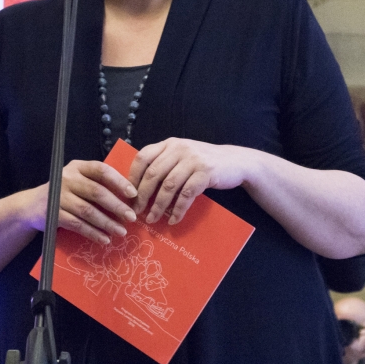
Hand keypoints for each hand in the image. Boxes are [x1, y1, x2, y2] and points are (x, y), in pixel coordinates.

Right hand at [29, 160, 137, 244]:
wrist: (32, 206)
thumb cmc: (64, 192)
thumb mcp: (78, 181)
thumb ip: (98, 183)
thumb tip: (130, 196)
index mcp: (78, 167)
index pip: (101, 170)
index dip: (119, 181)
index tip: (133, 194)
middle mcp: (67, 178)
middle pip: (97, 192)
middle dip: (117, 206)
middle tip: (131, 217)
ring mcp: (59, 196)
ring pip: (88, 211)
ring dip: (107, 222)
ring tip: (121, 231)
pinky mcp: (54, 214)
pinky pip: (78, 225)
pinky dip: (93, 233)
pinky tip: (105, 239)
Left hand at [127, 138, 248, 224]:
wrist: (235, 161)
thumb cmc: (203, 162)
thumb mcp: (182, 156)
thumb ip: (164, 163)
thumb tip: (138, 187)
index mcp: (169, 144)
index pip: (143, 157)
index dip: (133, 176)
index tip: (128, 194)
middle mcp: (179, 148)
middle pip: (153, 174)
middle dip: (142, 196)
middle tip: (136, 211)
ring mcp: (193, 160)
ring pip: (168, 186)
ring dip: (158, 206)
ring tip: (152, 219)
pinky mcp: (206, 173)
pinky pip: (186, 194)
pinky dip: (178, 209)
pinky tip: (174, 219)